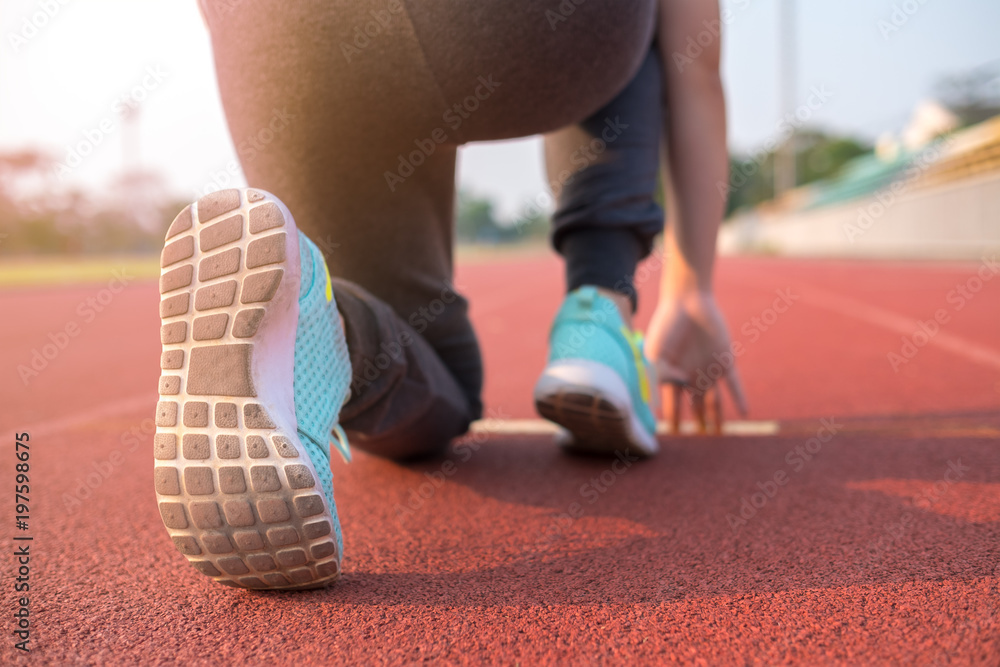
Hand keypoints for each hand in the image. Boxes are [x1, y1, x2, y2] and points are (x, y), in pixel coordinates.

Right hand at [643, 289, 747, 433]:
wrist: (687, 302)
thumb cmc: (666, 326)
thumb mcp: (656, 353)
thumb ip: (658, 377)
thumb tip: (662, 401)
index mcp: (672, 376)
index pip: (673, 405)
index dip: (673, 420)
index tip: (674, 434)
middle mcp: (691, 376)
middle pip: (695, 407)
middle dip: (696, 423)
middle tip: (700, 443)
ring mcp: (709, 370)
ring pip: (714, 400)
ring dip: (717, 417)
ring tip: (718, 435)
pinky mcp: (725, 361)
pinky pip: (734, 384)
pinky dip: (739, 397)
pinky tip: (746, 412)